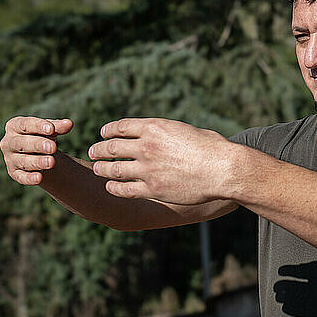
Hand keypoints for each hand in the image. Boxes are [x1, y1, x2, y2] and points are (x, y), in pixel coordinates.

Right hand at [0, 117, 73, 184]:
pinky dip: (29, 178)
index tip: (51, 129)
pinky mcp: (14, 173)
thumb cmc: (42, 136)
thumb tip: (69, 124)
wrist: (37, 153)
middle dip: (37, 145)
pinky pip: (21, 176)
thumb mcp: (49, 129)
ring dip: (37, 162)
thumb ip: (58, 126)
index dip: (38, 126)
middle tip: (52, 147)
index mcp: (14, 126)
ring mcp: (10, 159)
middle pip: (21, 143)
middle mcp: (8, 142)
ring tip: (51, 162)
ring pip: (22, 161)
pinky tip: (39, 178)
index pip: (24, 125)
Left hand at [88, 118, 234, 203]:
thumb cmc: (212, 148)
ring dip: (101, 168)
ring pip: (113, 169)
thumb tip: (158, 134)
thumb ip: (166, 132)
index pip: (121, 127)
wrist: (223, 169)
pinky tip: (111, 187)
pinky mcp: (152, 190)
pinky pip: (124, 189)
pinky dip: (114, 188)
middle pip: (112, 147)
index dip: (108, 130)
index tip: (104, 134)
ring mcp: (147, 169)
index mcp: (155, 127)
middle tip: (93, 151)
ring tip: (97, 169)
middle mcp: (147, 146)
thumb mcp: (186, 130)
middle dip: (99, 149)